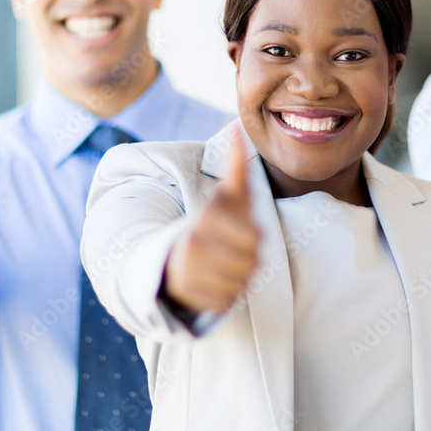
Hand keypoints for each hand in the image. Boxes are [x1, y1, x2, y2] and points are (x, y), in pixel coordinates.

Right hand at [163, 128, 260, 314]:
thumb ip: (236, 165)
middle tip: (233, 252)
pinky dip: (226, 296)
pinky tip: (214, 282)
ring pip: (240, 284)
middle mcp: (192, 245)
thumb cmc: (214, 222)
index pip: (255, 238)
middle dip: (249, 260)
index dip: (254, 238)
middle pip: (251, 264)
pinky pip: (226, 302)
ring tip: (223, 266)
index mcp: (205, 218)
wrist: (175, 254)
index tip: (242, 232)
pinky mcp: (187, 297)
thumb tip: (237, 129)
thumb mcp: (228, 193)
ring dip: (239, 278)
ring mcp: (187, 273)